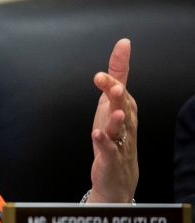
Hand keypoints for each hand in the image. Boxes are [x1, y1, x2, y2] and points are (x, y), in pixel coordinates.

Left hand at [87, 38, 138, 202]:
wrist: (117, 177)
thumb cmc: (114, 138)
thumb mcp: (109, 107)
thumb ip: (112, 81)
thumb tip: (118, 52)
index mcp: (124, 108)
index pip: (123, 83)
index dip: (121, 65)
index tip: (123, 45)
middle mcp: (125, 122)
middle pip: (123, 105)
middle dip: (119, 95)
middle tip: (115, 85)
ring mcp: (119, 141)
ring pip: (120, 128)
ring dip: (116, 119)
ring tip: (113, 109)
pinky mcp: (111, 158)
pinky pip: (108, 150)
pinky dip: (103, 142)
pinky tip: (97, 135)